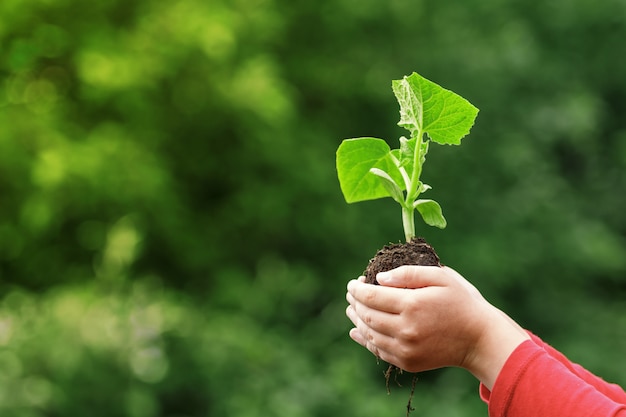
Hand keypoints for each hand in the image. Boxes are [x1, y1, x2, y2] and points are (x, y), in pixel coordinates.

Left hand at [345, 265, 529, 388]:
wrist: (479, 339)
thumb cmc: (461, 302)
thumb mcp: (440, 277)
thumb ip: (408, 274)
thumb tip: (379, 278)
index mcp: (412, 305)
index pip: (371, 296)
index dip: (357, 289)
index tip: (353, 282)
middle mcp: (406, 329)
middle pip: (367, 315)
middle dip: (355, 303)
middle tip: (351, 293)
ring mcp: (406, 349)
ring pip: (370, 334)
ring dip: (357, 320)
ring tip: (352, 309)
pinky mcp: (408, 362)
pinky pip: (379, 351)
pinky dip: (365, 340)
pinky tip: (357, 331)